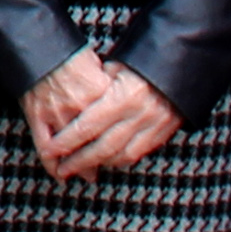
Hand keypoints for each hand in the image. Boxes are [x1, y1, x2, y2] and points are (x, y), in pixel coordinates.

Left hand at [25, 50, 180, 180]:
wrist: (179, 64)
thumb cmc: (140, 62)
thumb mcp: (116, 66)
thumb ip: (97, 88)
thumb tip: (75, 107)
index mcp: (122, 96)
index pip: (87, 125)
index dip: (66, 141)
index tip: (50, 151)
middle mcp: (138, 114)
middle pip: (102, 147)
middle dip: (79, 161)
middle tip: (62, 169)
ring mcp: (153, 126)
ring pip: (120, 155)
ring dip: (99, 164)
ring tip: (80, 167)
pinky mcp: (163, 133)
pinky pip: (138, 154)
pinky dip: (120, 160)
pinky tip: (107, 161)